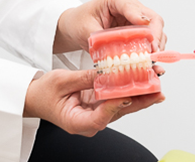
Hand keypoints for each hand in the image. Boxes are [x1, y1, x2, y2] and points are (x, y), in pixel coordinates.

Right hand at [23, 68, 164, 135]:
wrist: (36, 97)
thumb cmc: (44, 93)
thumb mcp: (62, 81)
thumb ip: (85, 78)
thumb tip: (107, 71)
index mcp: (77, 122)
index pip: (99, 118)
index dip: (114, 107)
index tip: (126, 95)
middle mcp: (90, 123)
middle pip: (118, 113)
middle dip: (139, 100)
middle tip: (157, 90)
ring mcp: (97, 115)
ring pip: (123, 106)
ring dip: (140, 94)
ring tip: (157, 83)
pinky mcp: (101, 106)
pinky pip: (118, 99)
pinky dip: (131, 90)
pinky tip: (146, 82)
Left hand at [55, 0, 166, 54]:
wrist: (75, 26)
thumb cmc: (79, 23)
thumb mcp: (86, 31)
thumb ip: (102, 40)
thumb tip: (116, 57)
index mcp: (116, 0)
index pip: (134, 8)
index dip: (144, 24)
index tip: (149, 39)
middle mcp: (130, 7)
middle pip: (153, 19)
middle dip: (156, 38)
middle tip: (153, 55)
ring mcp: (136, 20)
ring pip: (156, 30)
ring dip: (157, 47)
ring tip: (154, 63)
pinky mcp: (137, 32)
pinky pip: (151, 41)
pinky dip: (153, 53)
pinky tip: (153, 65)